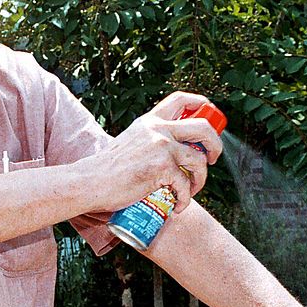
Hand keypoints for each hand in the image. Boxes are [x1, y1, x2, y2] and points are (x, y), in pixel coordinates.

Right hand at [90, 91, 223, 212]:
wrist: (91, 182)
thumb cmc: (108, 169)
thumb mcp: (130, 142)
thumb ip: (149, 141)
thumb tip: (172, 153)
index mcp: (149, 121)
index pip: (181, 100)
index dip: (202, 104)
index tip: (211, 118)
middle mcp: (158, 129)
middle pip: (203, 128)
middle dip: (215, 145)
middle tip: (212, 158)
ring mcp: (162, 147)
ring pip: (199, 161)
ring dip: (201, 180)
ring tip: (190, 191)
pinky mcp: (162, 168)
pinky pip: (186, 185)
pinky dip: (185, 199)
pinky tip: (177, 206)